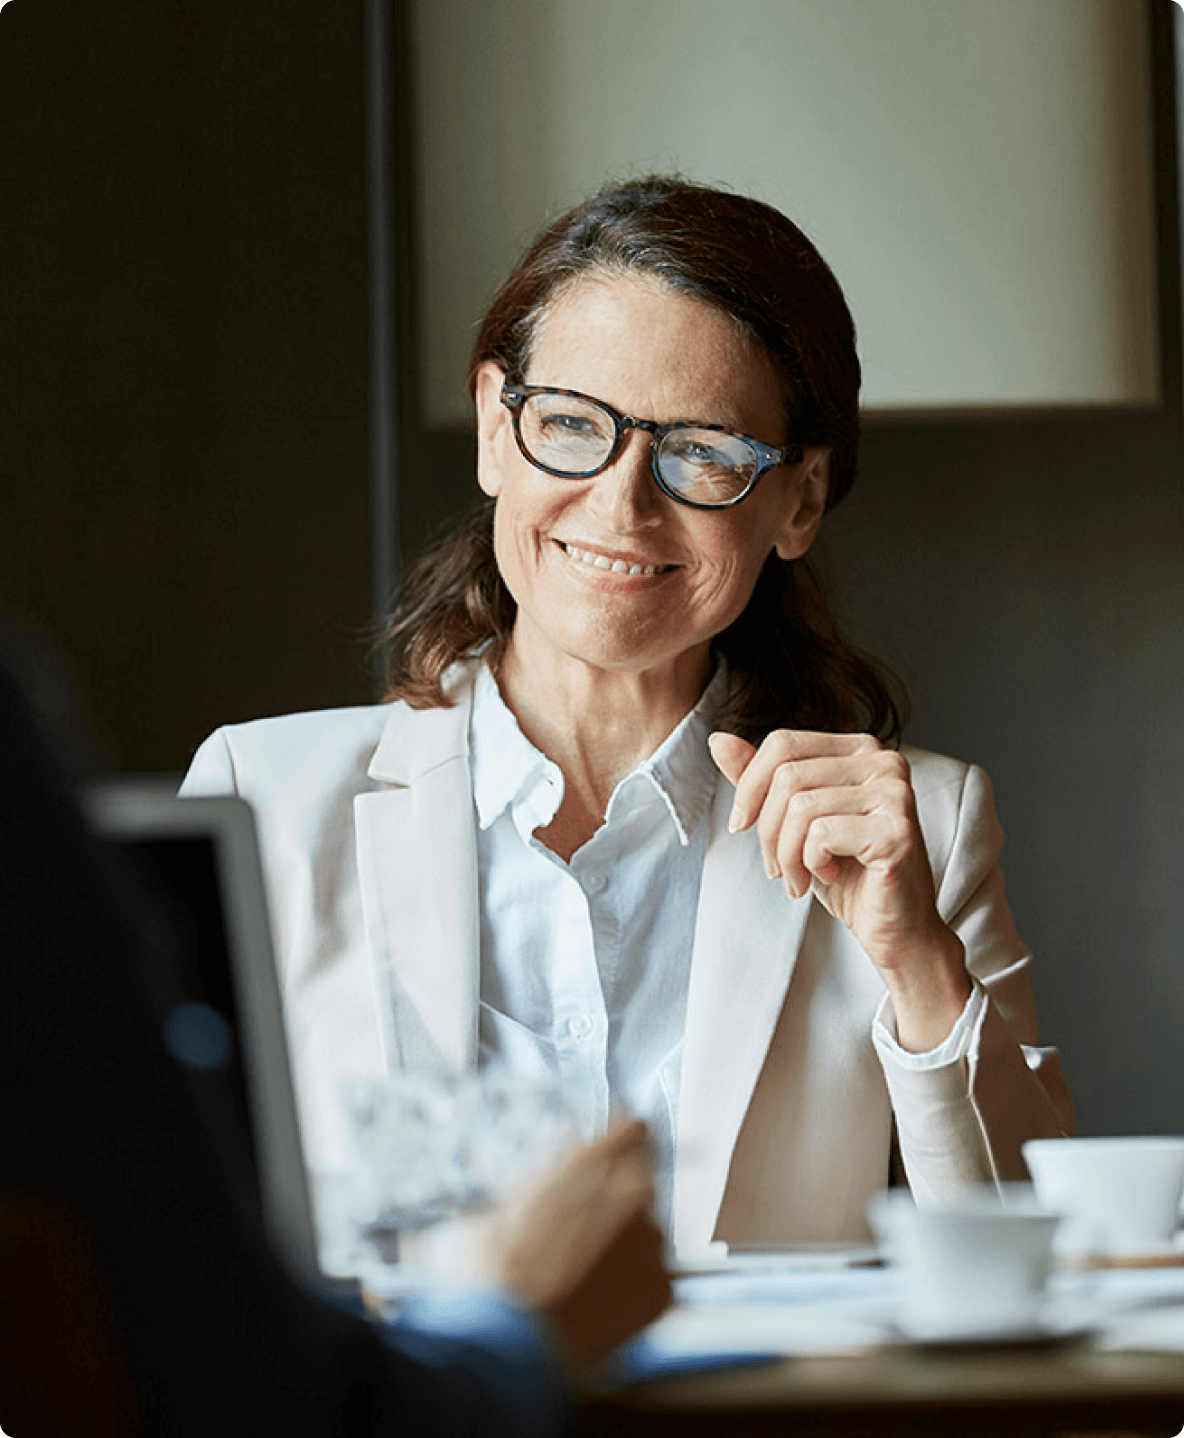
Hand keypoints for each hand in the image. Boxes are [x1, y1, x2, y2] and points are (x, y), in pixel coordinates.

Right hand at [467, 1119, 670, 1369]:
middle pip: (640, 1181)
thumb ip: (551, 1173)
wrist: (515, 1344)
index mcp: (596, 1163)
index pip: (634, 1128)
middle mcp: (634, 1194)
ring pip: (646, 1230)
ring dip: (625, 1242)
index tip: (619, 1144)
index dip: (623, 1138)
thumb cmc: (499, 1272)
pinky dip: (633, 1282)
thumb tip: (567, 1157)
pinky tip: (598, 1298)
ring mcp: (654, 1242)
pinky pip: (652, 1273)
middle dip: (617, 1197)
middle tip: (583, 1228)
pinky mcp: (663, 1287)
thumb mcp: (509, 1201)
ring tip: (584, 1273)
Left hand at [708, 730, 969, 1048]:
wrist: (893, 929)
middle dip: (768, 830)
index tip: (742, 825)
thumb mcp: (792, 822)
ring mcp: (895, 794)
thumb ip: (761, 779)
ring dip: (787, 855)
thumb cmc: (845, 873)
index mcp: (860, 749)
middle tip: (777, 867)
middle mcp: (883, 762)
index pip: (783, 743)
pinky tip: (829, 877)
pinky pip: (821, 834)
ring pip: (801, 807)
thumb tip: (718, 740)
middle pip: (788, 776)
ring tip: (800, 878)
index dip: (750, 786)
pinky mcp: (896, 830)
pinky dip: (810, 864)